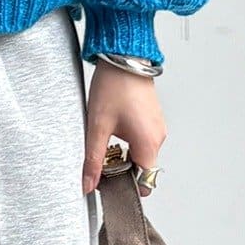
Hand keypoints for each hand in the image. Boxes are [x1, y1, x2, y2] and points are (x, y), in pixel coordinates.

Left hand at [83, 63, 165, 195]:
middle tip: (100, 160)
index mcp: (148, 143)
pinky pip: (142, 140)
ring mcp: (157, 127)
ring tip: (104, 140)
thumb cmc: (115, 85)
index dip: (126, 188)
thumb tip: (87, 183)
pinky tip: (112, 129)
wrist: (124, 57)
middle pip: (142, 169)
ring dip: (123, 155)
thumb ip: (93, 159)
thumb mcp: (97, 127)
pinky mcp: (152, 118)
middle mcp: (157, 137)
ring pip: (141, 154)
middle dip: (121, 170)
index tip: (108, 184)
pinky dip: (128, 142)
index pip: (145, 182)